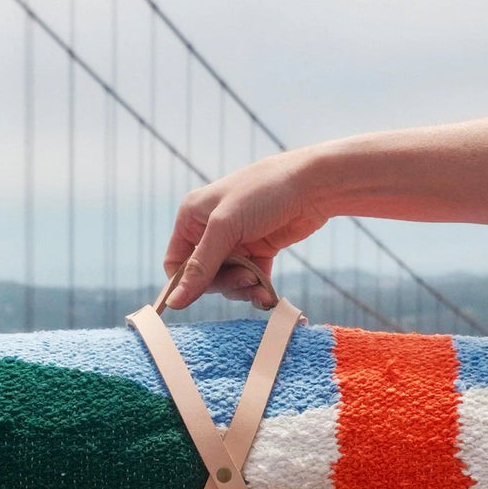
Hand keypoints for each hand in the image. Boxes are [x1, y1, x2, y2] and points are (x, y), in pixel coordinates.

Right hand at [162, 149, 328, 308]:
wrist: (314, 185)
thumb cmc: (264, 193)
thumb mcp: (225, 228)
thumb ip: (200, 267)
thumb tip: (173, 303)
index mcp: (192, 217)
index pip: (177, 263)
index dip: (187, 283)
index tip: (205, 293)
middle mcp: (211, 229)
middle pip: (204, 276)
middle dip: (224, 283)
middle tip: (245, 281)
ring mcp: (237, 241)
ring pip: (229, 281)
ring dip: (243, 288)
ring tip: (260, 285)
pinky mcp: (260, 250)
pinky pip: (251, 279)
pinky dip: (258, 289)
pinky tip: (268, 296)